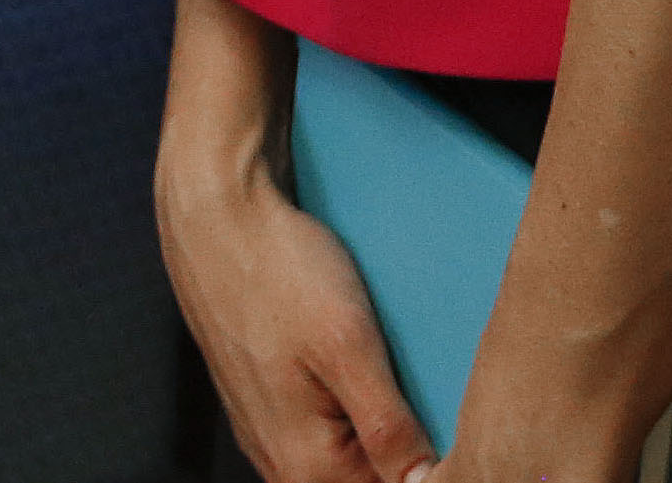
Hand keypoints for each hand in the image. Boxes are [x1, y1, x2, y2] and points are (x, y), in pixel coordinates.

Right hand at [160, 156, 439, 482]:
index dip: (431, 467)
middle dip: (405, 445)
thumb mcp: (348, 344)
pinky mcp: (268, 401)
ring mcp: (270, 433)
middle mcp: (282, 463)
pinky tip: (361, 359)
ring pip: (347, 453)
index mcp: (306, 466)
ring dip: (380, 422)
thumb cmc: (279, 271)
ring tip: (395, 367)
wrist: (215, 215)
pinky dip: (351, 401)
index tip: (456, 428)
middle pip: (368, 478)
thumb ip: (387, 428)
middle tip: (426, 386)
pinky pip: (325, 426)